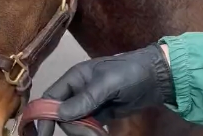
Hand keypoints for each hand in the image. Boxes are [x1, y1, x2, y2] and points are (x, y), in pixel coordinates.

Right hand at [38, 44, 175, 135]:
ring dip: (85, 132)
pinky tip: (103, 135)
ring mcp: (89, 103)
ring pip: (76, 123)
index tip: (44, 133)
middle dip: (74, 127)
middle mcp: (78, 90)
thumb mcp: (108, 83)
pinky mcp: (101, 114)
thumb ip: (85, 98)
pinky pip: (89, 127)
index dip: (45, 114)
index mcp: (75, 77)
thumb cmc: (131, 72)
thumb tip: (61, 114)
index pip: (51, 97)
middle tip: (92, 135)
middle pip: (63, 114)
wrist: (157, 77)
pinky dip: (92, 133)